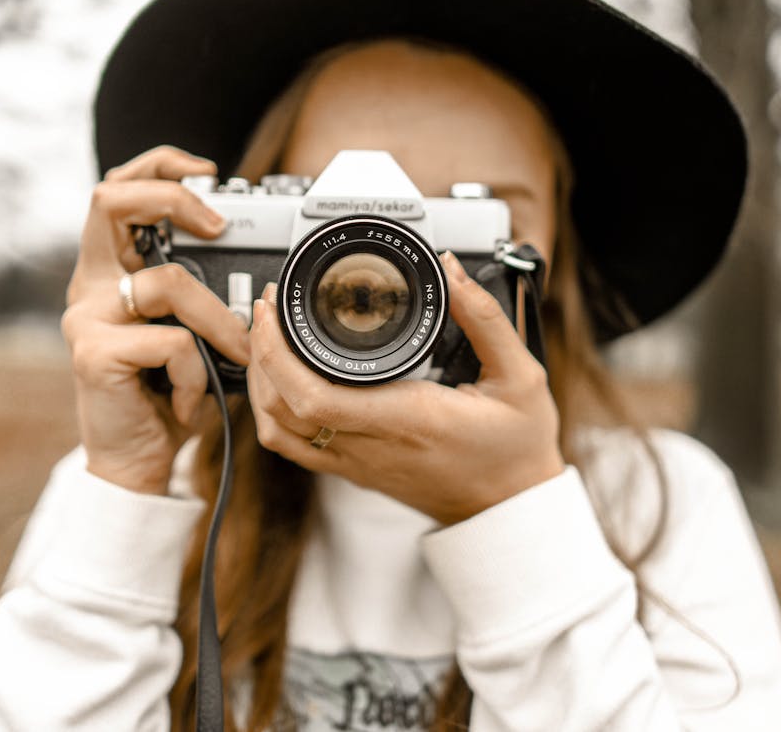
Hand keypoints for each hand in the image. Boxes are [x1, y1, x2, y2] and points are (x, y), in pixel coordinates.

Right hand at [61, 146, 249, 493]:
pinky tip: (190, 402)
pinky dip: (198, 374)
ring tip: (232, 357)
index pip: (117, 191)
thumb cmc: (168, 395)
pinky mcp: (93, 354)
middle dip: (171, 197)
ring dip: (218, 322)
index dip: (158, 166)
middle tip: (218, 225)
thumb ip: (201, 294)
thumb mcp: (190, 333)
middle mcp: (89, 285)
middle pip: (110, 201)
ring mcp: (86, 318)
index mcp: (110, 271)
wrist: (137, 462)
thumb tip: (256, 268)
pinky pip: (172, 342)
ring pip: (167, 283)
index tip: (207, 173)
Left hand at [247, 251, 563, 524]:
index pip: (314, 395)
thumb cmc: (517, 448)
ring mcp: (356, 463)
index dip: (277, 351)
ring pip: (277, 431)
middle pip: (281, 409)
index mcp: (407, 419)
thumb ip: (486, 320)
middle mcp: (372, 445)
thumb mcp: (521, 377)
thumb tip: (452, 271)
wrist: (511, 509)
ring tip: (267, 337)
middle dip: (260, 352)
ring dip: (259, 382)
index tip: (276, 307)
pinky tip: (281, 379)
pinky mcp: (353, 471)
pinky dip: (272, 411)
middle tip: (268, 307)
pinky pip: (293, 447)